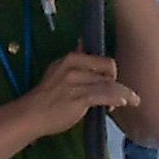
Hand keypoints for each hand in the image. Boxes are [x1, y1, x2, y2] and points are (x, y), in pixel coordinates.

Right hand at [18, 51, 136, 136]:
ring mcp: (76, 81)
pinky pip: (104, 95)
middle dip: (116, 83)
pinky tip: (122, 103)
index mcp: (71, 58)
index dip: (110, 73)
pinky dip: (116, 99)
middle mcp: (74, 66)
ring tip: (128, 102)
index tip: (111, 84)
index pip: (102, 60)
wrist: (31, 114)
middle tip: (117, 97)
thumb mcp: (60, 72)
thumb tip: (84, 44)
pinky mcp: (79, 97)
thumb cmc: (47, 97)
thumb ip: (76, 63)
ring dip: (122, 94)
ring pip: (109, 83)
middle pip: (109, 70)